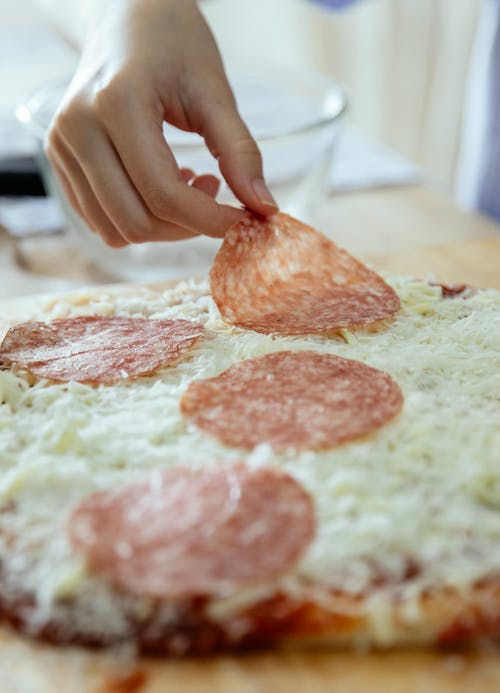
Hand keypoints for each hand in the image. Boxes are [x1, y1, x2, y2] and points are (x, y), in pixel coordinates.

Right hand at [45, 0, 277, 247]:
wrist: (124, 18)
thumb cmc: (174, 45)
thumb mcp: (214, 92)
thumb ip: (240, 152)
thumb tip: (264, 208)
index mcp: (116, 103)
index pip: (164, 194)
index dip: (209, 220)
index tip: (243, 220)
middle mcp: (77, 128)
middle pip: (136, 222)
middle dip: (187, 227)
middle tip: (215, 192)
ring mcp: (61, 147)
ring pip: (116, 231)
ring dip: (163, 226)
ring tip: (188, 183)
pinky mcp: (58, 161)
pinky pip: (101, 222)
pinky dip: (138, 219)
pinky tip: (160, 184)